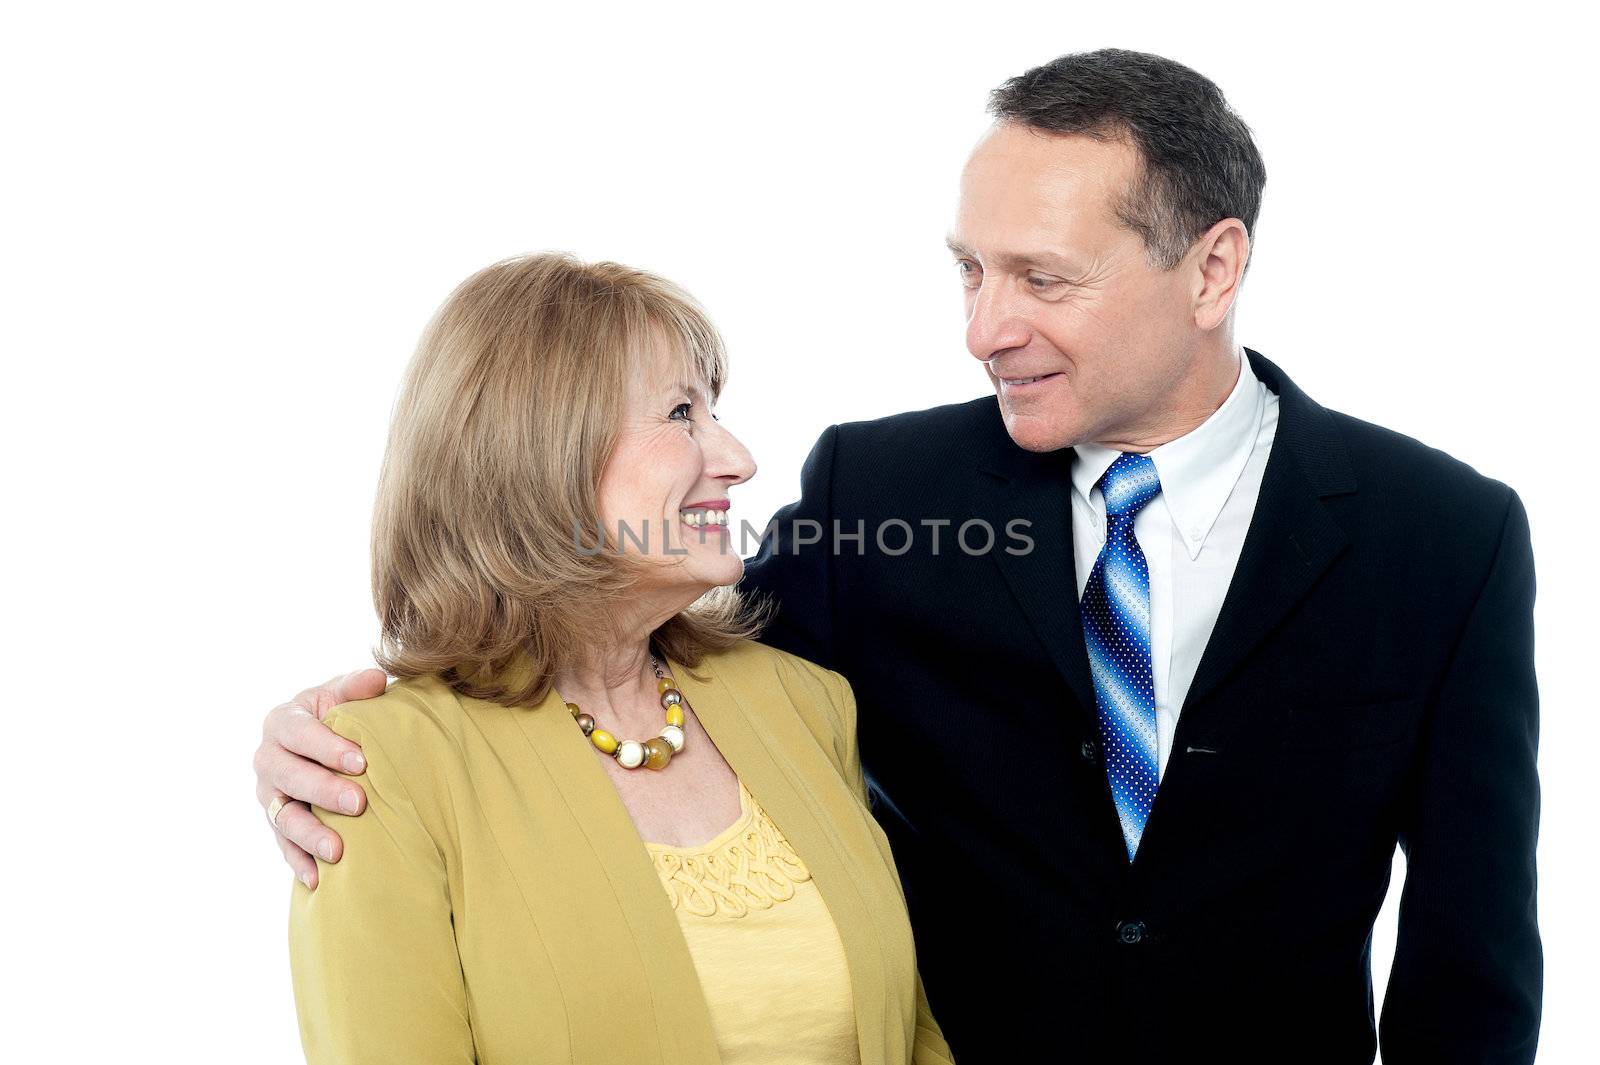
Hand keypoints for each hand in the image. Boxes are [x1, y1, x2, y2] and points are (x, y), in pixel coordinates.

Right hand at [255, 669, 386, 887]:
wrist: (325, 743)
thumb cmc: (340, 714)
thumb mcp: (344, 694)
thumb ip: (357, 687)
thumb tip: (376, 679)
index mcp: (283, 721)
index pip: (300, 733)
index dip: (327, 747)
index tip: (362, 762)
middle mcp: (268, 758)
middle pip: (289, 777)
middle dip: (323, 791)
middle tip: (360, 804)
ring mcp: (268, 794)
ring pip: (282, 817)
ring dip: (309, 835)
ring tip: (338, 851)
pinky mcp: (276, 823)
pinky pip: (283, 846)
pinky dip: (299, 863)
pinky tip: (318, 881)